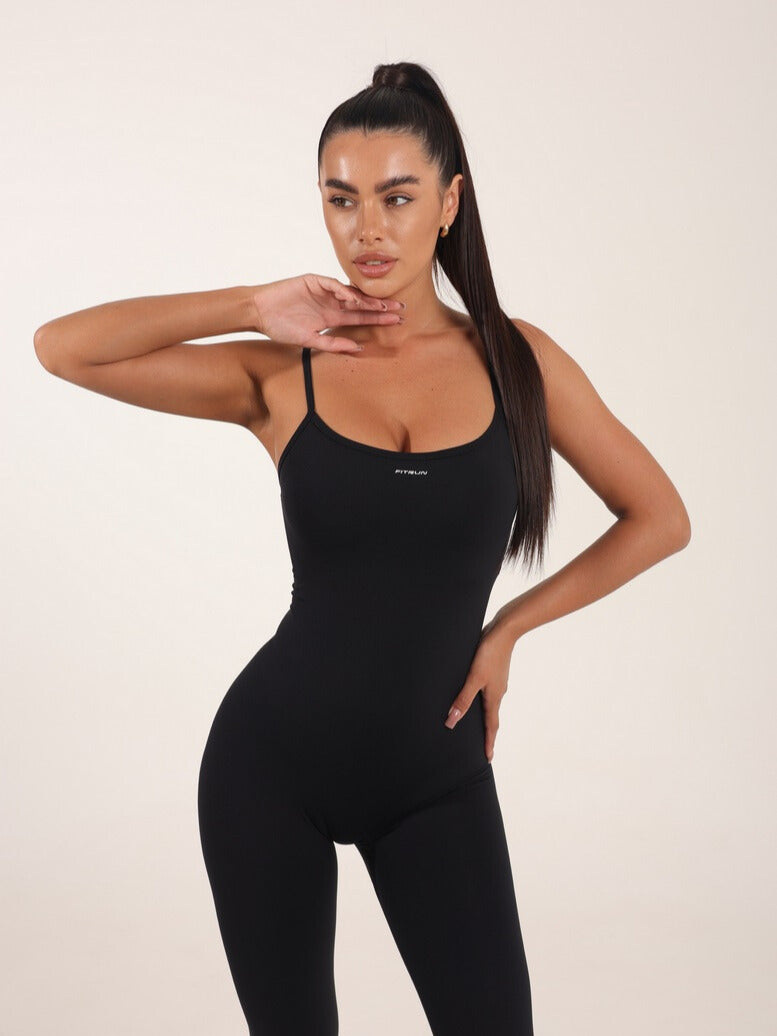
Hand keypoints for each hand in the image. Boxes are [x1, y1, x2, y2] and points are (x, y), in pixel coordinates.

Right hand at [250, 273, 403, 352]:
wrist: (259, 312)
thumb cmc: (281, 327)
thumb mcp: (309, 341)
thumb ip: (333, 345)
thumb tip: (358, 350)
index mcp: (332, 317)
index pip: (360, 318)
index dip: (378, 319)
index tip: (397, 321)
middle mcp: (331, 303)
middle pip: (361, 305)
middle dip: (380, 308)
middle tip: (401, 310)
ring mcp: (323, 291)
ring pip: (350, 293)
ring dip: (366, 299)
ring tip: (384, 306)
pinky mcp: (312, 281)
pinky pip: (331, 284)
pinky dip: (343, 291)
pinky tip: (355, 298)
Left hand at [444, 618, 516, 761]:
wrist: (504, 630)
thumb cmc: (489, 653)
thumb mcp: (474, 678)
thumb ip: (463, 699)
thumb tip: (451, 721)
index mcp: (494, 697)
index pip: (491, 726)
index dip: (489, 742)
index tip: (488, 758)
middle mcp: (498, 692)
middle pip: (491, 716)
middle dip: (488, 732)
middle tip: (484, 746)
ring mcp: (497, 681)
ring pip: (489, 703)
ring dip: (484, 715)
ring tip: (477, 723)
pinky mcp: (493, 670)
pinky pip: (487, 691)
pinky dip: (481, 699)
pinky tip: (474, 694)